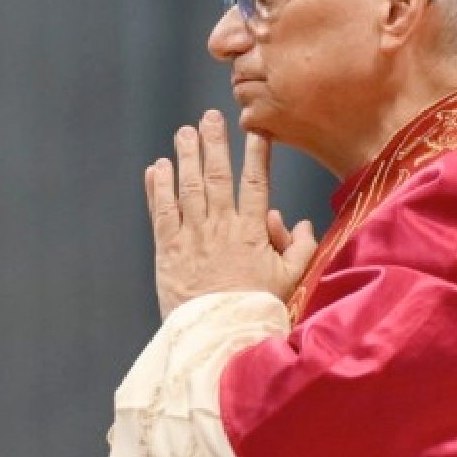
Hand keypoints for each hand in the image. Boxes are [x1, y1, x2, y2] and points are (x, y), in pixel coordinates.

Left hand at [145, 110, 316, 317]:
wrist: (218, 339)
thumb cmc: (256, 310)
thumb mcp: (289, 281)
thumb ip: (299, 248)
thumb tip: (300, 221)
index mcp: (252, 233)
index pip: (256, 184)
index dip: (256, 154)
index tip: (256, 130)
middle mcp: (221, 228)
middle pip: (217, 177)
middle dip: (214, 144)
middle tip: (210, 117)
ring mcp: (192, 238)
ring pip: (188, 188)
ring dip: (185, 158)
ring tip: (183, 133)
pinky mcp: (168, 251)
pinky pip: (161, 212)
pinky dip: (158, 188)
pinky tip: (157, 169)